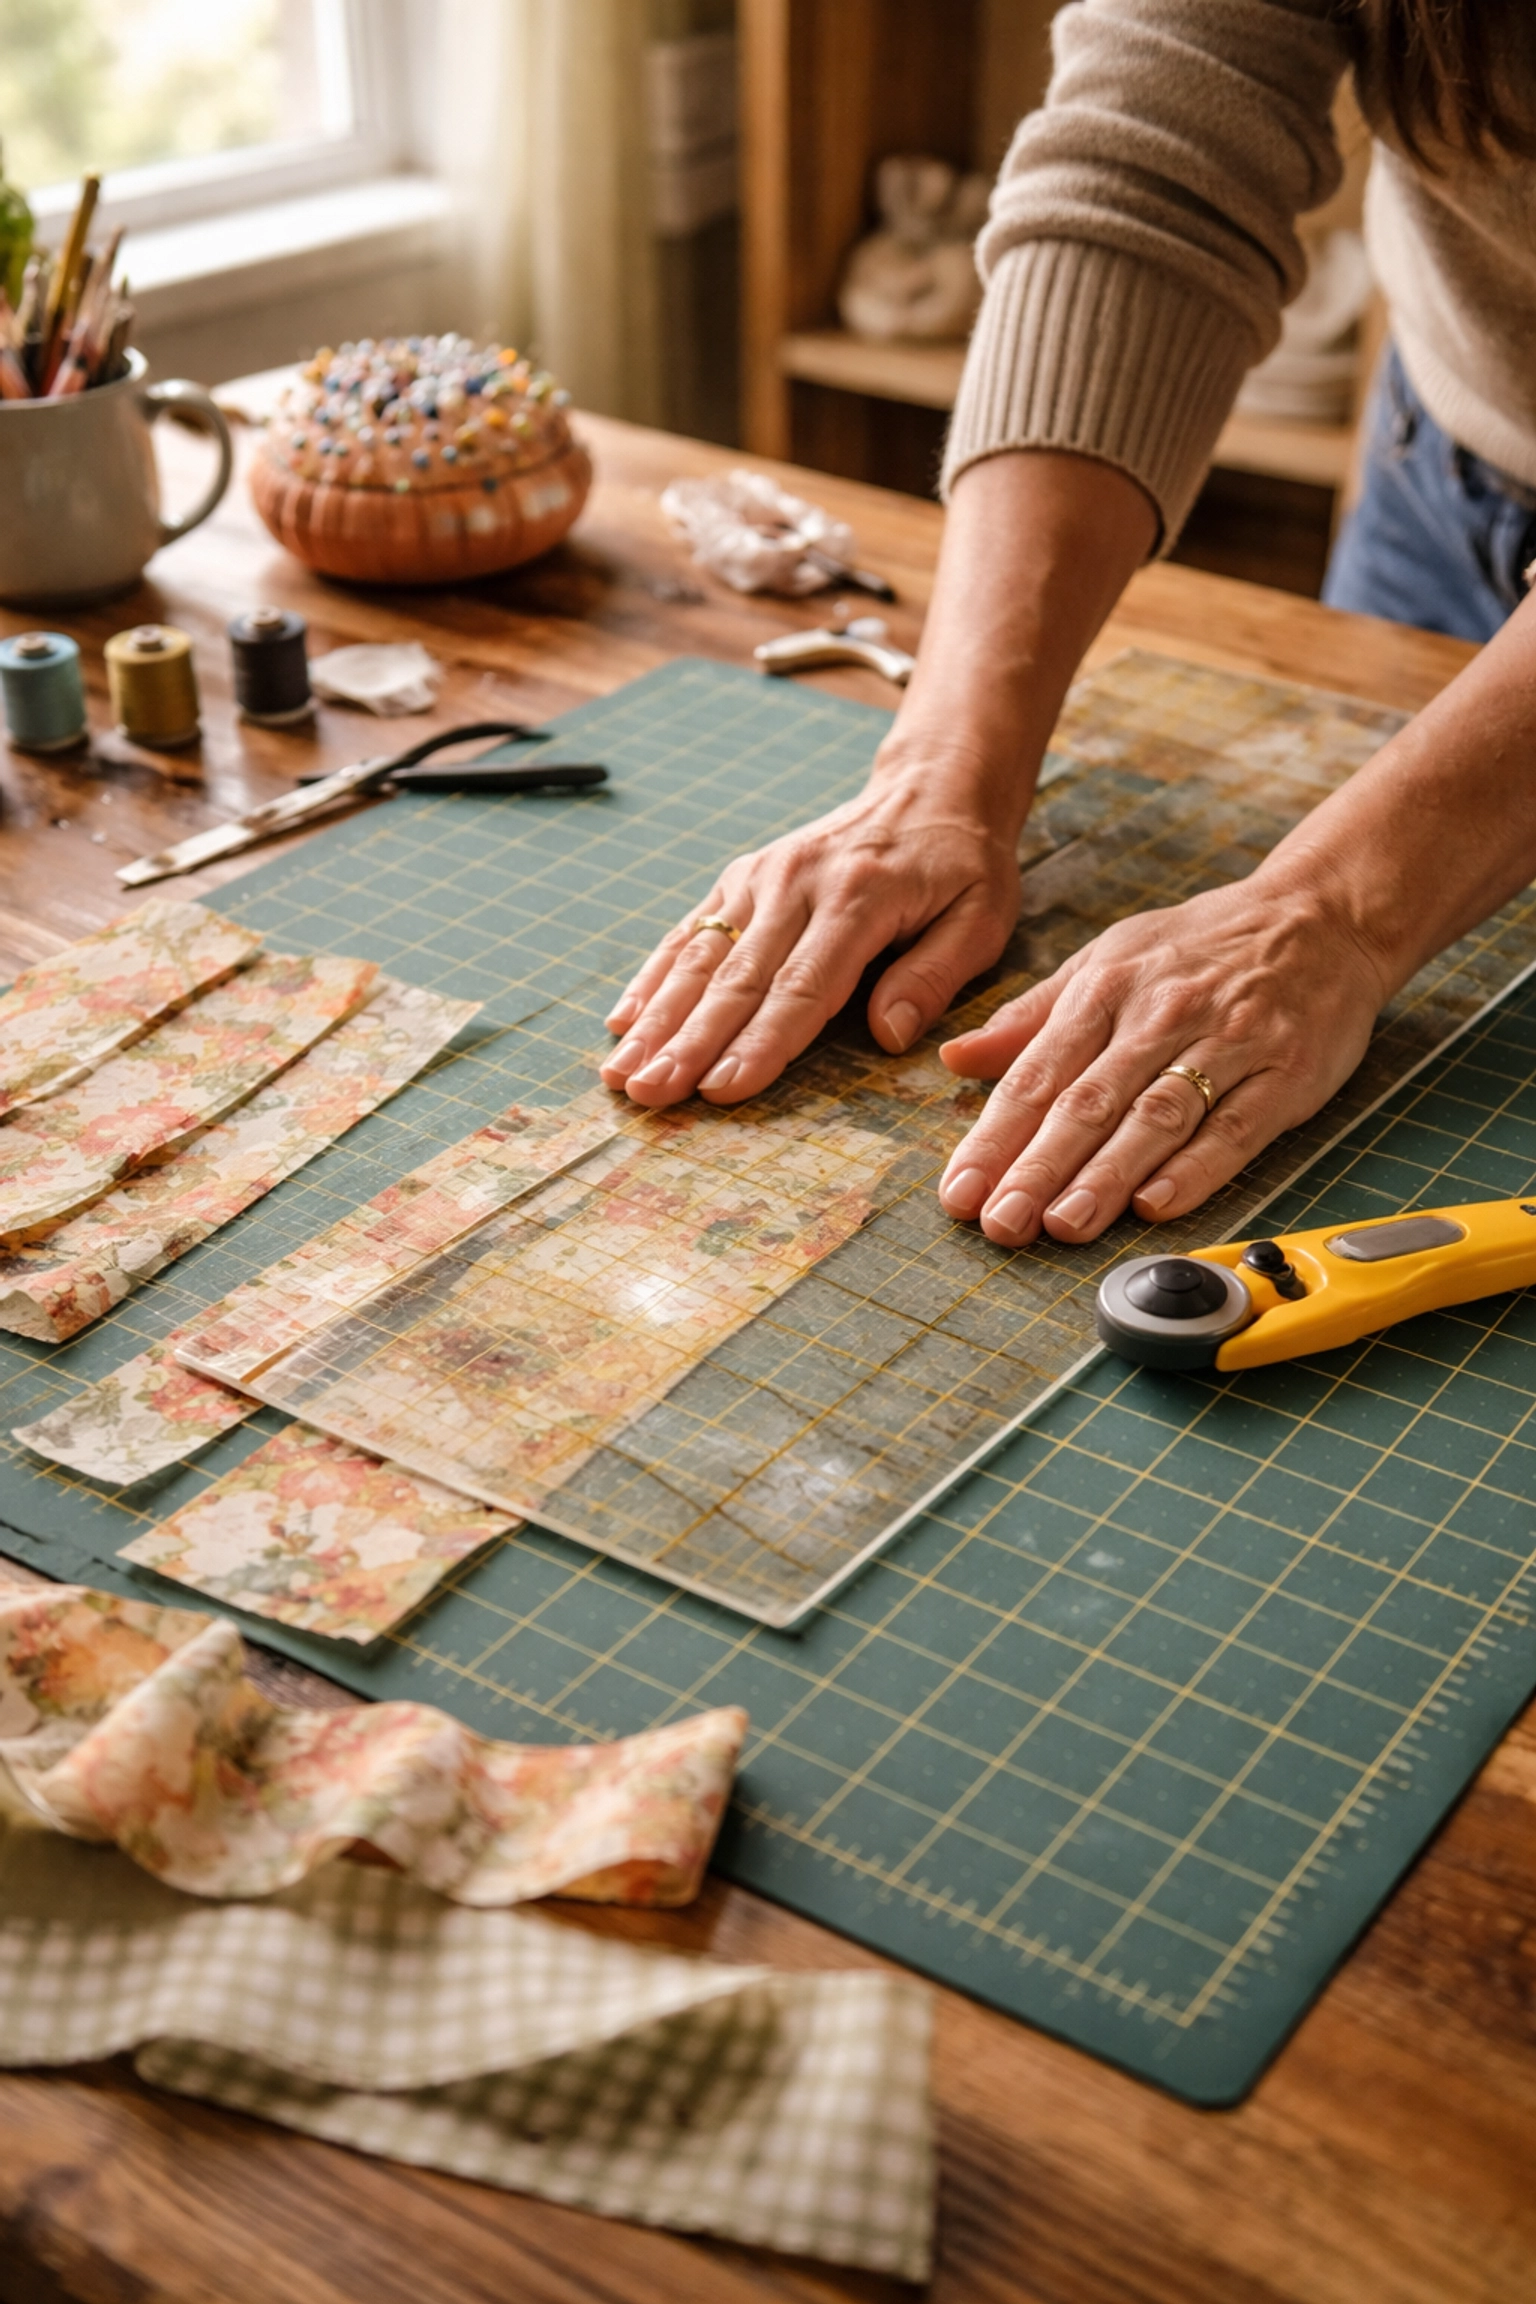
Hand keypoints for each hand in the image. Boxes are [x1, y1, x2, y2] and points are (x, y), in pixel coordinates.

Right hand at [601, 769, 1021, 1104]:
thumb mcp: (981, 918)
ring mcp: (760, 878)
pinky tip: (623, 1022)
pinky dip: (652, 977)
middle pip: (736, 979)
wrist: (931, 788)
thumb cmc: (961, 867)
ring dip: (657, 1020)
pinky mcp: (741, 878)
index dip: (760, 1042)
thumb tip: (887, 1035)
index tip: (721, 1089)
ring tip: (620, 1073)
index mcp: (859, 899)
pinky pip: (690, 931)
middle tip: (650, 1094)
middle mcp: (797, 885)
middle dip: (688, 1043)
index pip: (802, 986)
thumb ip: (934, 976)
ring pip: (700, 958)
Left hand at [936, 874, 1389, 1244]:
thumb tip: (956, 1058)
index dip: (995, 1137)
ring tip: (1063, 1225)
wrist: (1324, 914)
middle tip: (1000, 1223)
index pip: (1037, 1074)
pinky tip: (1157, 1206)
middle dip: (1038, 1168)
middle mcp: (1161, 1014)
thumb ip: (1032, 1016)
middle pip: (1089, 1102)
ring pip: (1156, 1118)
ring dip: (1105, 1176)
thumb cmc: (1205, 944)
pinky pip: (1236, 1128)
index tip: (960, 1191)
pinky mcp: (1285, 1074)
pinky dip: (1196, 1169)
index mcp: (1107, 988)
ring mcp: (1227, 1044)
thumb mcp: (1108, 958)